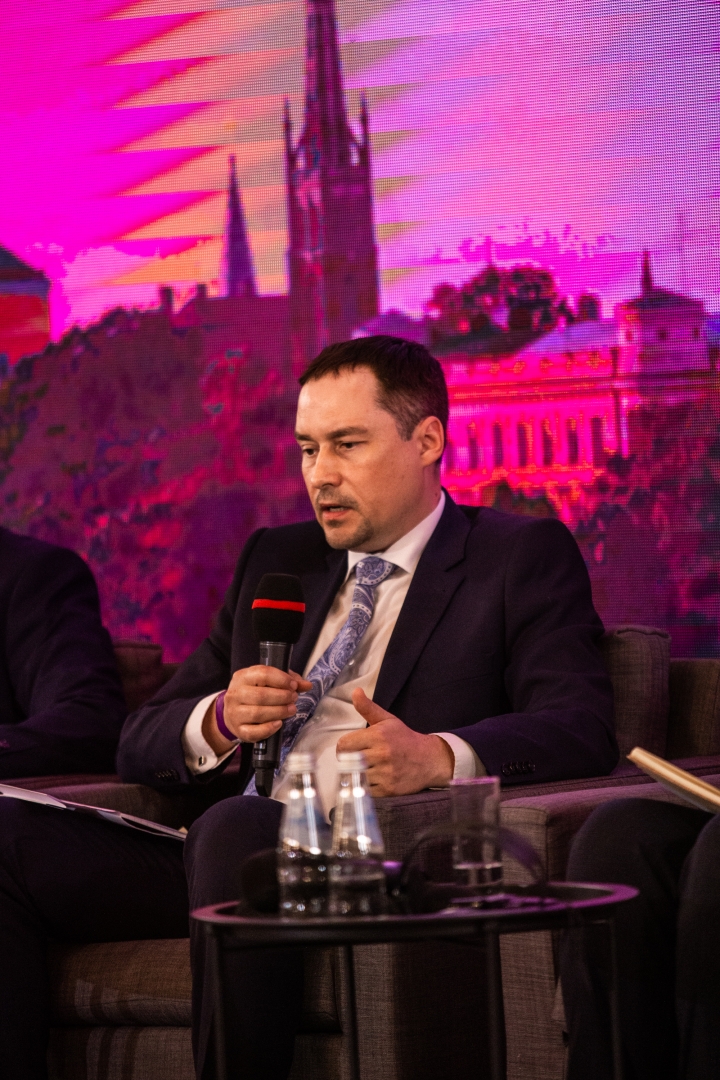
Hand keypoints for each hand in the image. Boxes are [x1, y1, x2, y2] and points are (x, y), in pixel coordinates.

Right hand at [202, 667, 312, 755]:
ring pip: (258, 713)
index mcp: (242, 677)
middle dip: (282, 697)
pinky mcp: (238, 730)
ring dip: (279, 712)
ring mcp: (235, 713)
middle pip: (261, 695)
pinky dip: (269, 728)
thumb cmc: (255, 693)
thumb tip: (307, 685)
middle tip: (294, 698)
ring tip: (292, 710)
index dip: (282, 679)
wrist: (234, 712)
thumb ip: (289, 680)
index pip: (262, 674)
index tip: (294, 686)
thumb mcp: (268, 681)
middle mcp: (235, 694)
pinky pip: (254, 731)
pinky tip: (279, 723)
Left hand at [335, 688, 454, 796]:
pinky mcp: (389, 790)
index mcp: (378, 735)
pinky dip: (367, 787)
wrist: (430, 760)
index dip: (343, 747)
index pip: (344, 744)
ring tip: (366, 770)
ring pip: (356, 777)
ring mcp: (386, 773)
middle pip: (347, 762)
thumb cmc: (405, 739)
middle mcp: (381, 754)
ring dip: (357, 775)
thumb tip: (355, 691)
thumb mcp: (388, 720)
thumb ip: (368, 708)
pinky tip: (374, 780)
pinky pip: (366, 791)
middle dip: (348, 762)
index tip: (349, 749)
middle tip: (354, 761)